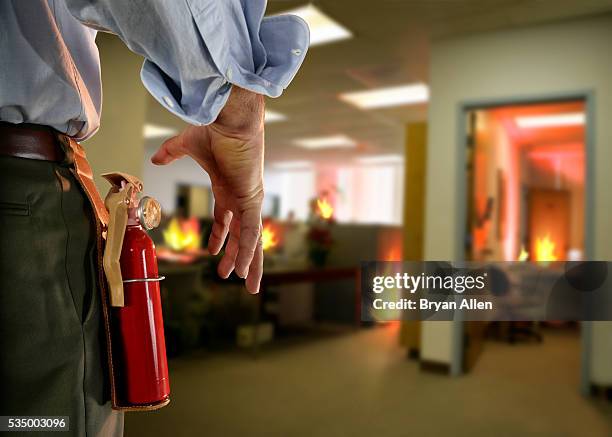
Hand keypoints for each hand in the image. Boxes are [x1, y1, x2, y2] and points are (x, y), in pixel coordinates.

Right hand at [151, 86, 264, 292]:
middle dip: (238, 258)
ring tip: (248, 285)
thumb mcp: (187, 145)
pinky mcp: (252, 200)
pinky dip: (248, 251)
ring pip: (251, 239)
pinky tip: (246, 268)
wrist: (231, 117)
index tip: (216, 253)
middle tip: (235, 278)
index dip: (221, 238)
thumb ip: (171, 153)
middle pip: (241, 235)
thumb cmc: (214, 127)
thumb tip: (155, 159)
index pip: (226, 220)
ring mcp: (248, 201)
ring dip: (249, 263)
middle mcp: (240, 197)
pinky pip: (250, 232)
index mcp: (228, 188)